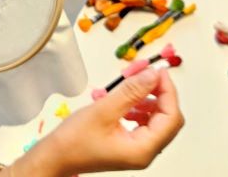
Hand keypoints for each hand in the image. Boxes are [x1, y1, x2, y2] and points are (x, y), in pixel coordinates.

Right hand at [6, 69, 183, 176]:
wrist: (56, 156)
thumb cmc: (76, 137)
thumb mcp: (104, 109)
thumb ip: (131, 91)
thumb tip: (153, 75)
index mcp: (143, 149)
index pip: (171, 118)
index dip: (168, 92)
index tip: (157, 71)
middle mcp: (145, 152)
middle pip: (167, 119)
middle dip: (159, 94)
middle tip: (144, 73)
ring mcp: (137, 150)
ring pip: (156, 120)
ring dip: (149, 99)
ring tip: (132, 84)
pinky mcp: (128, 145)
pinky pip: (143, 123)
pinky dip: (139, 107)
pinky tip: (125, 99)